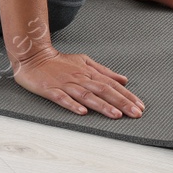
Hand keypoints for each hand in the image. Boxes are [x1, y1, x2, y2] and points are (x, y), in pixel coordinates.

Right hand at [12, 49, 143, 118]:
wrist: (33, 56)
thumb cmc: (59, 62)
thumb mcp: (84, 62)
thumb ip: (104, 71)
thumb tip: (124, 80)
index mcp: (88, 72)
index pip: (111, 84)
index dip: (126, 95)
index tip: (140, 106)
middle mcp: (80, 78)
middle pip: (103, 90)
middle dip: (121, 102)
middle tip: (136, 113)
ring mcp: (65, 84)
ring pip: (87, 96)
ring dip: (102, 106)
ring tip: (116, 115)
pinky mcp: (51, 90)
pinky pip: (63, 99)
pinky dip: (73, 105)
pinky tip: (82, 112)